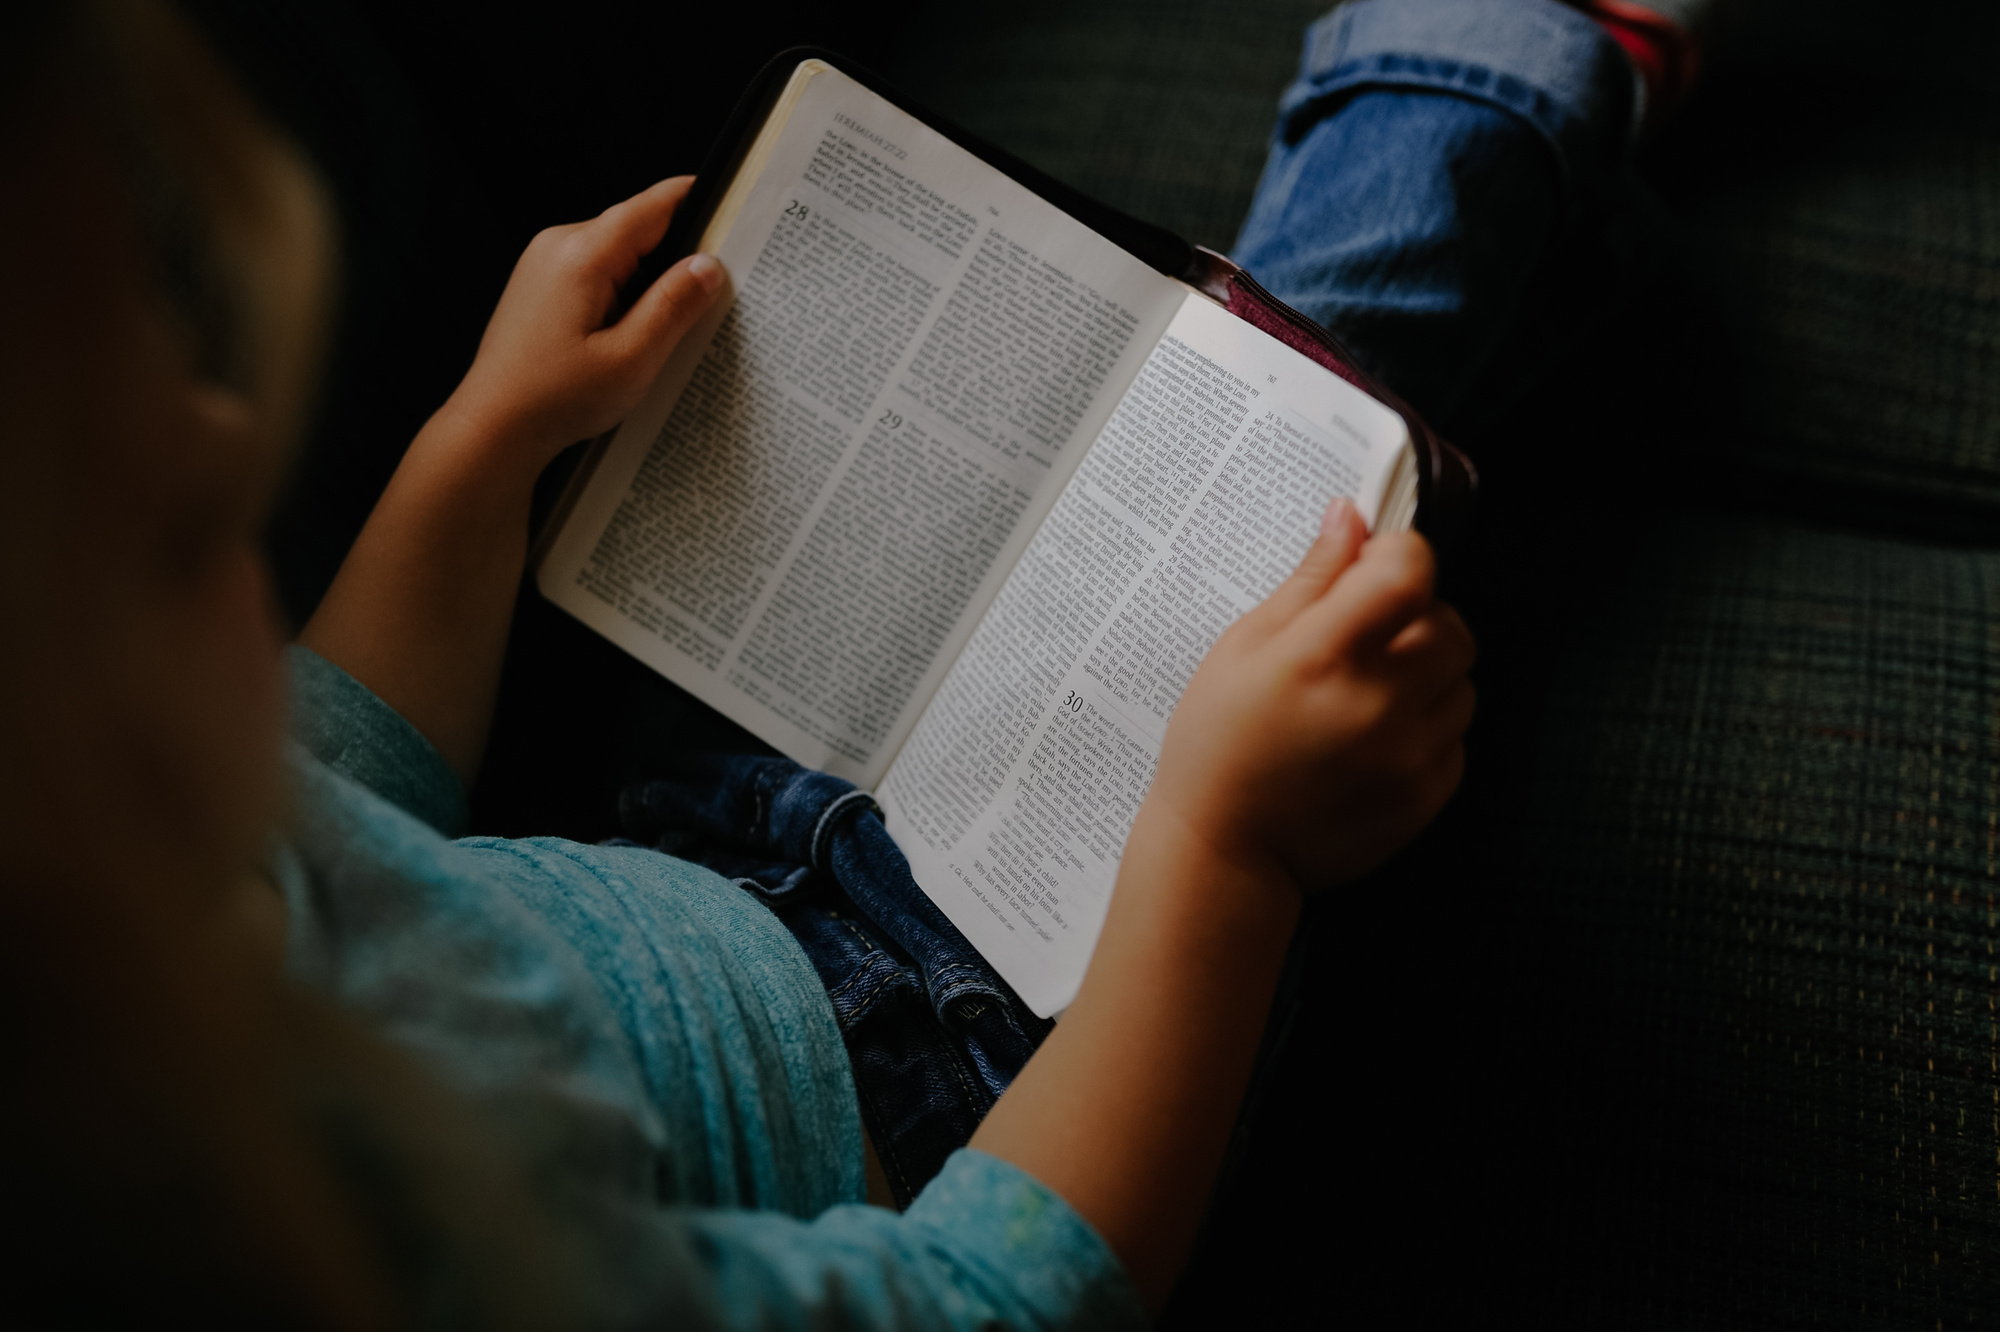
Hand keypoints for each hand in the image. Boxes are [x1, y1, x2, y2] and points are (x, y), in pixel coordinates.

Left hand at [437, 175, 724, 469]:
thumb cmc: (554, 399)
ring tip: (660, 330)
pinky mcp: (541, 284)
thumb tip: (709, 265)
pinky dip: (621, 294)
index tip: (732, 210)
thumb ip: (674, 307)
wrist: (494, 427)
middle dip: (675, 256)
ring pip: (618, 253)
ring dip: (647, 281)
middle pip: (638, 229)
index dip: (698, 202)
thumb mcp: (632, 360)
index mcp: (583, 254)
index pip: (654, 205)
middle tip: (706, 298)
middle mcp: (558, 245)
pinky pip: (596, 272)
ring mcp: (544, 262)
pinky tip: (627, 336)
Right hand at [1145, 497, 1474, 893]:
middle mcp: (1375, 704)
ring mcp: (1407, 756)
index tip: (1372, 568)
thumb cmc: (1219, 745)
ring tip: (1369, 693)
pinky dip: (1426, 728)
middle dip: (1417, 617)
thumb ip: (1310, 581)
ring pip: (1461, 681)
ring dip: (1428, 674)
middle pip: (1450, 624)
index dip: (1397, 556)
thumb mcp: (1244, 647)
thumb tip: (1351, 517)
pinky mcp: (1426, 797)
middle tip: (1368, 636)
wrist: (1225, 851)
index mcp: (1322, 656)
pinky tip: (1375, 738)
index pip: (1409, 571)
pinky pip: (1457, 738)